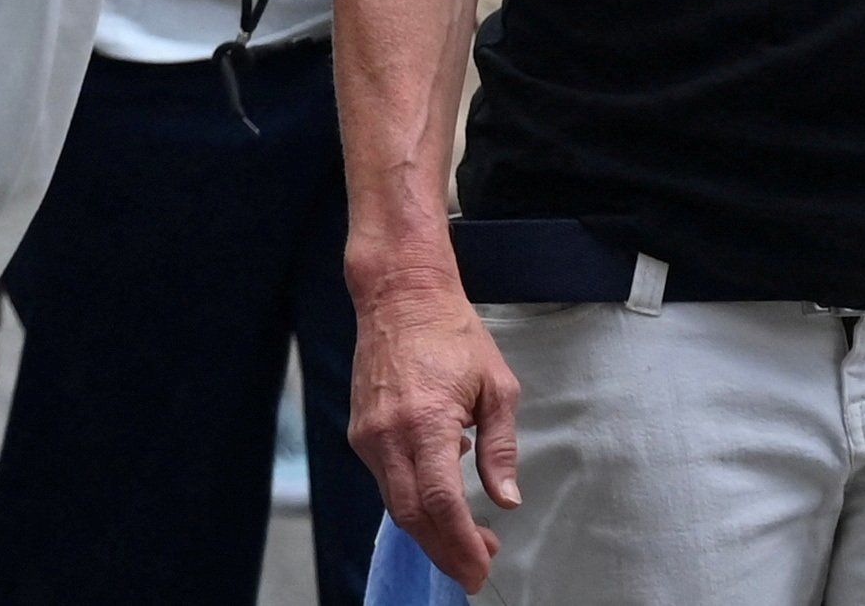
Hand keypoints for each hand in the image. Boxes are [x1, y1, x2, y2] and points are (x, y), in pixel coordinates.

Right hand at [350, 277, 521, 587]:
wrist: (399, 297)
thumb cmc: (452, 335)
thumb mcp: (497, 388)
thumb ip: (501, 449)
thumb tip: (505, 500)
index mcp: (426, 421)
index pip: (440, 502)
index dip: (461, 543)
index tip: (481, 568)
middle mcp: (388, 433)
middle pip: (411, 514)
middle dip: (444, 550)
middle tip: (476, 566)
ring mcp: (367, 433)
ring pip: (394, 502)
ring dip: (429, 529)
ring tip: (467, 537)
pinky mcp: (359, 431)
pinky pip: (385, 480)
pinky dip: (412, 500)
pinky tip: (439, 492)